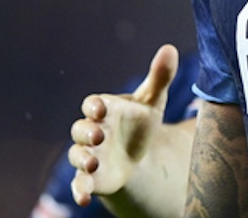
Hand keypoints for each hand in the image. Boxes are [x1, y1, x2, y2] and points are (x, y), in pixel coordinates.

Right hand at [68, 44, 178, 206]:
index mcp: (105, 109)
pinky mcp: (91, 178)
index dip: (94, 105)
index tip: (100, 108)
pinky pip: (79, 184)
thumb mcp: (153, 101)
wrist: (138, 155)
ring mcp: (89, 155)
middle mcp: (92, 131)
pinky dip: (79, 190)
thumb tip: (170, 48)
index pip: (93, 103)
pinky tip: (83, 199)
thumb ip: (159, 77)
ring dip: (82, 159)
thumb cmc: (141, 122)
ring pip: (77, 155)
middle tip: (98, 135)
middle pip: (80, 129)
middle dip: (86, 132)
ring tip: (93, 163)